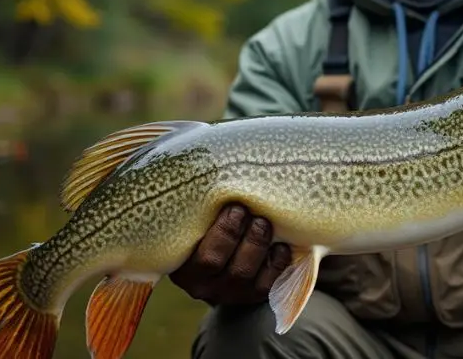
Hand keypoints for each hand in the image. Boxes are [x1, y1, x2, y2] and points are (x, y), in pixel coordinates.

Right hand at [169, 203, 291, 306]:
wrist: (235, 251)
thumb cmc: (213, 224)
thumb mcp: (201, 218)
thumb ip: (203, 204)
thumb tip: (213, 165)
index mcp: (181, 265)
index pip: (195, 252)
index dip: (219, 229)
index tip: (234, 206)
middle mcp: (201, 284)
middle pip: (215, 261)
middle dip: (234, 232)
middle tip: (247, 211)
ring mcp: (228, 294)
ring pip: (242, 273)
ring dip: (256, 243)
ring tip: (263, 222)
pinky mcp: (253, 297)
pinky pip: (266, 284)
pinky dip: (277, 263)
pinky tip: (281, 245)